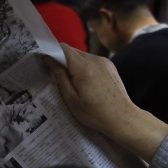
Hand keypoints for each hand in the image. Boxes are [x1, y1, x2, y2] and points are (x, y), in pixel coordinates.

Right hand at [44, 44, 167, 161]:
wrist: (122, 118)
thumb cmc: (95, 113)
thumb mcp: (71, 99)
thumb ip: (60, 77)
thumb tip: (50, 60)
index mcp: (83, 67)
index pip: (62, 48)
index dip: (52, 52)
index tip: (45, 62)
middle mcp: (94, 60)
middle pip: (72, 51)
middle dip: (62, 60)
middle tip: (56, 76)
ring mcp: (104, 62)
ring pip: (82, 56)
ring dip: (74, 65)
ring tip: (72, 83)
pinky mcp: (110, 66)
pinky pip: (92, 61)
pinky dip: (84, 68)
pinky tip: (85, 83)